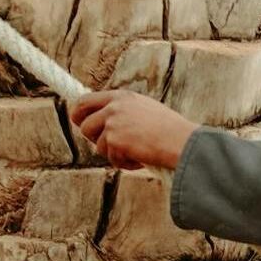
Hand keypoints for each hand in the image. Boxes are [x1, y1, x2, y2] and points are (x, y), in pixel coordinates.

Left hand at [68, 90, 196, 170]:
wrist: (181, 140)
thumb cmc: (170, 130)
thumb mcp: (145, 111)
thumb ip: (124, 113)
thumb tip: (106, 126)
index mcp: (122, 97)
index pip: (85, 100)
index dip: (79, 114)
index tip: (80, 122)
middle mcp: (114, 107)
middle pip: (84, 124)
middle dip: (91, 137)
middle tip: (107, 145)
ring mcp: (113, 123)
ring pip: (99, 146)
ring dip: (115, 154)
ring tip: (138, 152)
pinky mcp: (114, 140)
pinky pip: (112, 159)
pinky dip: (126, 163)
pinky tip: (142, 159)